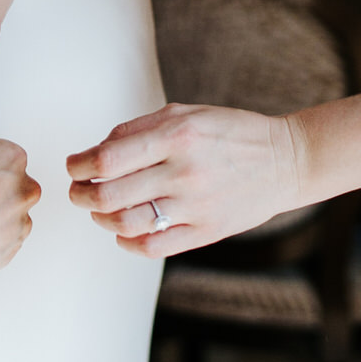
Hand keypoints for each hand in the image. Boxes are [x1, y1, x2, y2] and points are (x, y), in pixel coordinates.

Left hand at [65, 103, 305, 257]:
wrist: (286, 160)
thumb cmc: (228, 133)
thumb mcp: (184, 113)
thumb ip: (137, 129)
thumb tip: (95, 151)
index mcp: (176, 136)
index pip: (108, 159)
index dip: (79, 166)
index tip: (74, 167)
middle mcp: (184, 172)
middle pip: (110, 195)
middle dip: (81, 195)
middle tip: (77, 191)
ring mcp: (196, 205)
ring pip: (126, 224)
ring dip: (100, 219)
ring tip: (98, 210)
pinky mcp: (207, 231)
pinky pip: (153, 247)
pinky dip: (127, 243)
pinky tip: (122, 231)